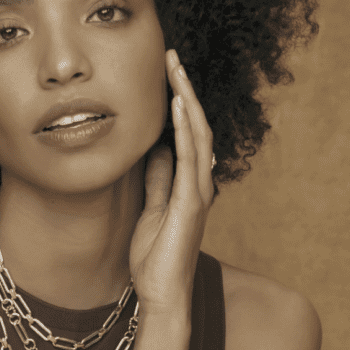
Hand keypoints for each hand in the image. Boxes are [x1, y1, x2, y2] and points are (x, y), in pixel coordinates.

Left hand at [129, 50, 214, 320]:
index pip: (187, 133)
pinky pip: (190, 160)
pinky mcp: (191, 204)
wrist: (159, 291)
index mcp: (186, 182)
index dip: (179, 102)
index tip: (165, 74)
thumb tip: (155, 150)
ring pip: (198, 135)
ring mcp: (198, 192)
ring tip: (176, 69)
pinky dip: (187, 131)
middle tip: (171, 58)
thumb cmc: (154, 253)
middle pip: (196, 126)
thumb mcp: (151, 206)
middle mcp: (197, 182)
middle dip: (184, 90)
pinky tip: (180, 106)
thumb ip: (157, 178)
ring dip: (188, 100)